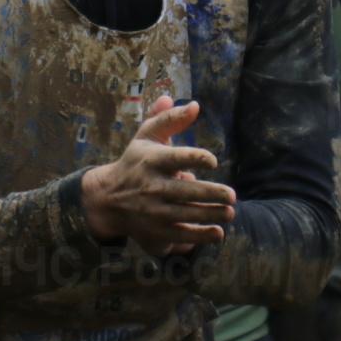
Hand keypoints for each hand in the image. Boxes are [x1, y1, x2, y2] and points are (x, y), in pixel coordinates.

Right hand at [79, 95, 235, 256]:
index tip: (213, 161)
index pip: (176, 158)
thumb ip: (170, 119)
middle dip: (211, 194)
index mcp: (152, 160)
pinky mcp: (155, 231)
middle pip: (185, 191)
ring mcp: (154, 211)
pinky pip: (181, 235)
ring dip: (212, 214)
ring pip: (187, 215)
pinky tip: (219, 231)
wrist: (108, 199)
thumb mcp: (147, 136)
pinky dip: (201, 235)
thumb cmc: (136, 162)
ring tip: (230, 211)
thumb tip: (195, 105)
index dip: (196, 158)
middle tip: (232, 195)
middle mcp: (152, 186)